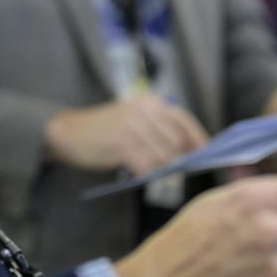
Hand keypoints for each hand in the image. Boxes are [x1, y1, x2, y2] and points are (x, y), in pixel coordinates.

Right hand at [45, 95, 208, 175]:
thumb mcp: (133, 119)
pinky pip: (146, 166)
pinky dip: (147, 174)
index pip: (183, 121)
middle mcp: (144, 111)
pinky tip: (139, 174)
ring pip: (163, 156)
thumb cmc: (105, 130)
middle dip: (179, 159)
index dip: (198, 139)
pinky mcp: (122, 144)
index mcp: (150, 103)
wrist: (69, 132)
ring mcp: (133, 127)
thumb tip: (188, 151)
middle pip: (176, 142)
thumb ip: (158, 129)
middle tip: (175, 170)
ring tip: (153, 171)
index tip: (206, 154)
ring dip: (162, 169)